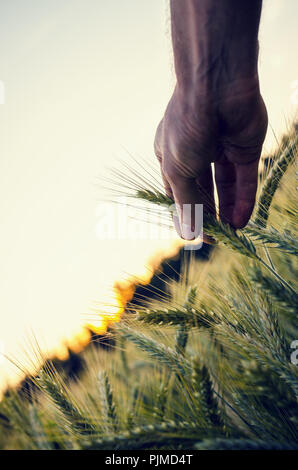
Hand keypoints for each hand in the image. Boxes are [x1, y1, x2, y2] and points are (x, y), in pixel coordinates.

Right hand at [154, 83, 267, 238]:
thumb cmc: (186, 125)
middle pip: (203, 191)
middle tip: (217, 238)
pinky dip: (244, 200)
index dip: (186, 214)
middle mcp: (195, 153)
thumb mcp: (178, 171)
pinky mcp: (245, 149)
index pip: (178, 192)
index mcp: (170, 155)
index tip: (195, 235)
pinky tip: (242, 220)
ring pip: (225, 187)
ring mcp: (221, 150)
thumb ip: (186, 203)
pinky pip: (244, 179)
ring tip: (232, 234)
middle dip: (209, 215)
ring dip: (227, 211)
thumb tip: (188, 234)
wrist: (217, 87)